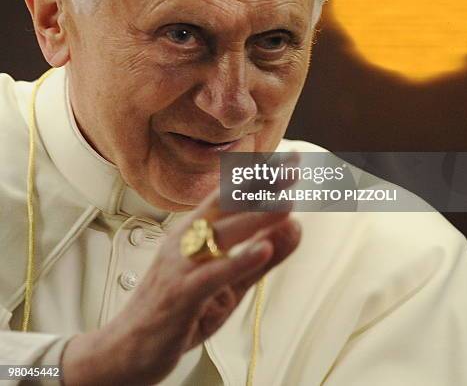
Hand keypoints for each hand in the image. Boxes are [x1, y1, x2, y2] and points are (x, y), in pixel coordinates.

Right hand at [61, 184, 300, 384]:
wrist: (127, 350)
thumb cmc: (177, 311)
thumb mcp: (228, 285)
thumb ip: (260, 258)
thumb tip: (295, 226)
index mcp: (193, 232)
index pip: (229, 196)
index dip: (258, 178)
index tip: (290, 160)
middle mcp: (185, 240)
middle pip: (225, 206)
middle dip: (259, 187)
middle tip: (292, 168)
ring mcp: (180, 266)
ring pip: (221, 235)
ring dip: (255, 218)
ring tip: (287, 204)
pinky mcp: (180, 296)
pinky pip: (211, 275)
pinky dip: (238, 262)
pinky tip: (264, 249)